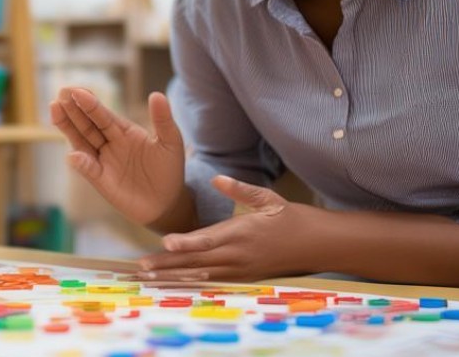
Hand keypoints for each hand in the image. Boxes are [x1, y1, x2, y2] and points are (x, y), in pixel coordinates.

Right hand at [50, 88, 187, 226]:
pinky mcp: (101, 180)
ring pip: (81, 141)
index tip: (77, 91)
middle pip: (87, 124)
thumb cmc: (169, 170)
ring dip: (68, 126)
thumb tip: (157, 94)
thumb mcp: (171, 142)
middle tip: (61, 93)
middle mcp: (109, 143)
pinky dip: (81, 162)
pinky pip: (88, 169)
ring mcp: (103, 161)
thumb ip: (163, 119)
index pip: (103, 114)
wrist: (167, 203)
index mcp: (124, 131)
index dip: (90, 103)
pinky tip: (73, 155)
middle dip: (73, 109)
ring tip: (55, 109)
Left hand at [134, 175, 326, 282]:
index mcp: (243, 232)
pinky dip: (191, 280)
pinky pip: (212, 280)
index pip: (209, 239)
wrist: (316, 245)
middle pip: (197, 261)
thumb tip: (218, 177)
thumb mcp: (267, 198)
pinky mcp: (242, 277)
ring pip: (201, 274)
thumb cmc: (291, 218)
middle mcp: (238, 255)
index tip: (166, 242)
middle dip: (168, 263)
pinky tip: (174, 281)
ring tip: (150, 276)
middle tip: (142, 266)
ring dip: (174, 275)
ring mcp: (240, 269)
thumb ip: (240, 189)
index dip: (186, 242)